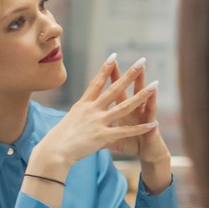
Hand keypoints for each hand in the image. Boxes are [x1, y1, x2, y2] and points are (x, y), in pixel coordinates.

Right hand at [31, 55, 159, 175]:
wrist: (53, 151)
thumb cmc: (58, 138)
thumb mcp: (69, 119)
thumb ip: (80, 113)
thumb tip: (81, 109)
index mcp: (83, 104)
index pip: (96, 82)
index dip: (105, 69)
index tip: (114, 56)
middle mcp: (92, 110)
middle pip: (114, 89)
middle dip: (129, 75)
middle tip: (142, 62)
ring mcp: (98, 122)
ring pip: (124, 106)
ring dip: (141, 96)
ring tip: (155, 86)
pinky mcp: (103, 136)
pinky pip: (126, 131)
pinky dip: (140, 128)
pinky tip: (153, 124)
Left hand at [101, 57, 173, 190]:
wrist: (149, 154)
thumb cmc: (132, 145)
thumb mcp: (112, 139)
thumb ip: (99, 133)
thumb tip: (83, 132)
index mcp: (121, 112)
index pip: (113, 92)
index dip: (110, 79)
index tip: (107, 64)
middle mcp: (133, 110)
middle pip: (127, 90)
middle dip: (125, 76)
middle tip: (121, 60)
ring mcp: (143, 115)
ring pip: (142, 97)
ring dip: (142, 84)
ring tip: (142, 69)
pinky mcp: (151, 124)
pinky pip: (151, 112)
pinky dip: (152, 102)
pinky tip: (154, 90)